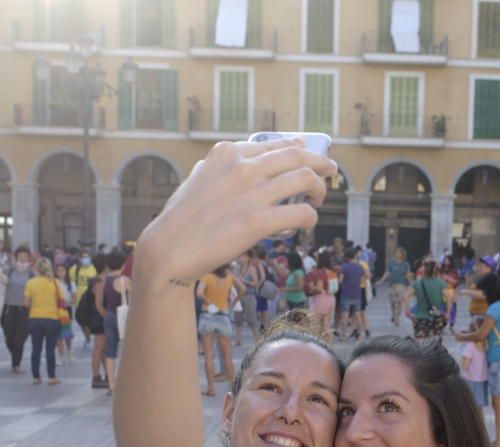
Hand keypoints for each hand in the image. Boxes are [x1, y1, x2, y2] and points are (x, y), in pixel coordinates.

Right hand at [134, 139, 336, 283]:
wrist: (169, 249)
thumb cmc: (181, 219)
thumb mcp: (198, 179)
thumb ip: (219, 168)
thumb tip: (237, 161)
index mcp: (227, 153)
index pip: (275, 145)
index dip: (298, 148)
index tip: (308, 154)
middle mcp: (242, 168)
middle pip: (298, 156)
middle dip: (320, 162)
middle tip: (330, 169)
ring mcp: (252, 194)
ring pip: (306, 179)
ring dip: (319, 189)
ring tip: (318, 199)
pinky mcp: (258, 222)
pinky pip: (301, 213)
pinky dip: (310, 217)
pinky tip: (306, 221)